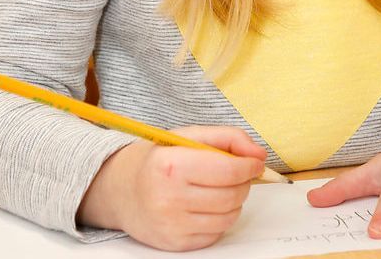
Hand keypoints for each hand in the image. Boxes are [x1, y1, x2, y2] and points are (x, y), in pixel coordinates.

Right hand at [77, 126, 266, 250]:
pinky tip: (206, 206)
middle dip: (244, 183)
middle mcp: (168, 197)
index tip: (254, 163)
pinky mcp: (175, 244)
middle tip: (238, 175)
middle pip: (232, 195)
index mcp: (171, 165)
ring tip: (221, 189)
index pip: (228, 170)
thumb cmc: (160, 160)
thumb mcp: (189, 136)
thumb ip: (228, 138)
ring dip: (234, 202)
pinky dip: (220, 219)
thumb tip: (259, 155)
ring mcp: (171, 224)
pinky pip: (216, 233)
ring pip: (228, 217)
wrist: (121, 191)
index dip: (249, 166)